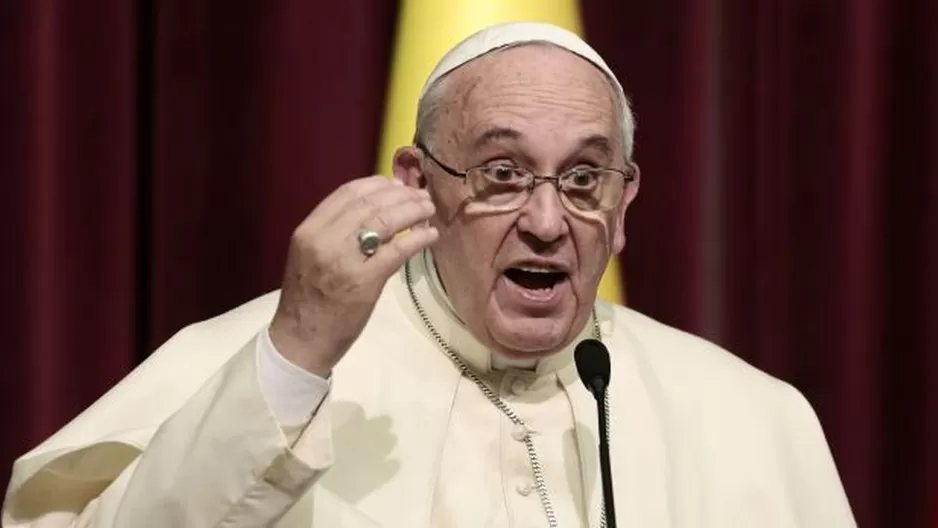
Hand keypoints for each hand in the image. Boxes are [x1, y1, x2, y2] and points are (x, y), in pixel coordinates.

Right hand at [269, 176, 437, 375]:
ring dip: (412, 211)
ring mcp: (344, 261)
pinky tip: (430, 236)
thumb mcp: (311, 256)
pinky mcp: (364, 282)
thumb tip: (376, 209)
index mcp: (309, 231)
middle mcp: (324, 240)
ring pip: (385, 221)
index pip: (346, 193)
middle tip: (421, 195)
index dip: (376, 183)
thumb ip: (335, 232)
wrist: (299, 340)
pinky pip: (398, 251)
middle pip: (370, 203)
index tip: (396, 184)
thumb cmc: (308, 299)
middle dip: (401, 195)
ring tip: (428, 210)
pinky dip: (418, 239)